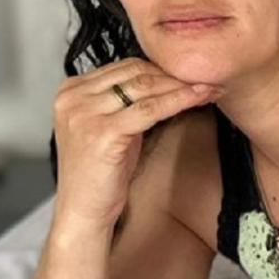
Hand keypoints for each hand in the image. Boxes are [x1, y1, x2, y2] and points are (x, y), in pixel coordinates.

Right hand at [52, 58, 222, 229]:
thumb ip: (125, 100)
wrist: (83, 212)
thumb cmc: (100, 174)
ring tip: (208, 88)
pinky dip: (178, 101)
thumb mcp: (110, 126)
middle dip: (174, 75)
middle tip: (205, 79)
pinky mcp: (102, 133)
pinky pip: (150, 110)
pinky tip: (199, 99)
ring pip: (145, 87)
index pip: (125, 66)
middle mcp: (72, 98)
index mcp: (70, 91)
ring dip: (182, 86)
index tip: (190, 73)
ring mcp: (84, 114)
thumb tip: (167, 77)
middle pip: (135, 73)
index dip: (161, 68)